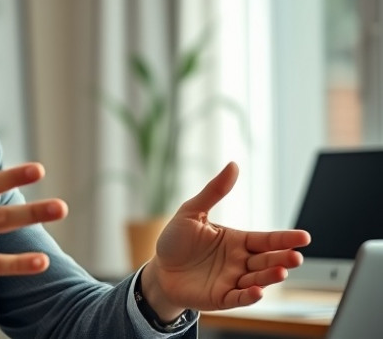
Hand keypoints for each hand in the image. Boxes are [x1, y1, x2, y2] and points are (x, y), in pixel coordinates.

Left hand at [141, 162, 310, 319]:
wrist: (158, 269)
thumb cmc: (176, 240)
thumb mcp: (192, 211)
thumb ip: (214, 191)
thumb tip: (233, 165)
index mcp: (237, 241)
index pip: (265, 239)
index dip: (284, 239)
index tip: (304, 237)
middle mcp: (239, 261)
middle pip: (266, 260)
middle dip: (282, 259)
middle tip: (296, 257)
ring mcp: (232, 280)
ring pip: (257, 279)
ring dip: (269, 277)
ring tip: (281, 272)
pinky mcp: (221, 297)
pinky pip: (238, 298)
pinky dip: (249, 296)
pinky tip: (257, 291)